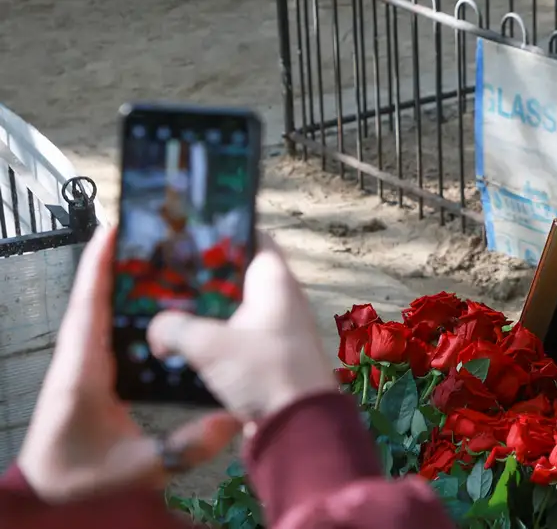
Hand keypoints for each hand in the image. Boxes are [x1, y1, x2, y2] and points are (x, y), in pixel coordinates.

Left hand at [17, 227, 239, 502]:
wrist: (50, 499)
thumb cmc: (82, 481)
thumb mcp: (134, 468)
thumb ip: (181, 448)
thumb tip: (229, 422)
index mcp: (81, 371)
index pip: (87, 307)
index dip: (98, 266)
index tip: (113, 228)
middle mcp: (79, 359)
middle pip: (96, 297)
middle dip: (121, 262)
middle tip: (155, 232)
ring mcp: (84, 365)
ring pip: (101, 310)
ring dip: (125, 281)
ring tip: (162, 255)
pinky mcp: (94, 375)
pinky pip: (109, 328)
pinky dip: (127, 305)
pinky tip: (158, 300)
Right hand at [146, 232, 336, 431]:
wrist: (299, 426)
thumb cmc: (264, 372)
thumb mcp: (208, 345)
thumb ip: (174, 328)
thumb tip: (156, 330)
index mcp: (274, 280)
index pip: (253, 237)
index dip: (223, 231)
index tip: (188, 233)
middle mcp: (280, 298)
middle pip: (237, 273)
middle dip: (202, 275)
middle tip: (164, 273)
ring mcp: (277, 327)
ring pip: (234, 306)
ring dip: (204, 310)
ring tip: (164, 307)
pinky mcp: (269, 355)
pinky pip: (236, 335)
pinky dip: (213, 336)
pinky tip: (182, 343)